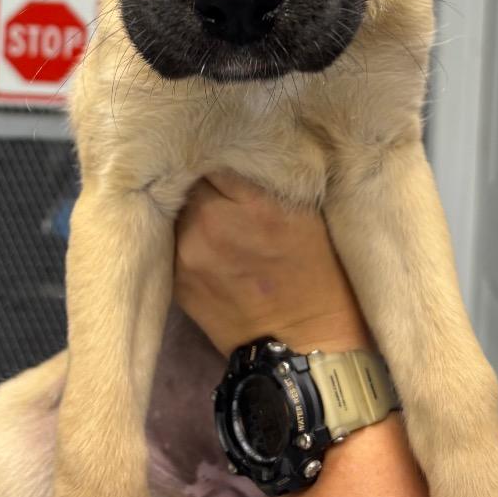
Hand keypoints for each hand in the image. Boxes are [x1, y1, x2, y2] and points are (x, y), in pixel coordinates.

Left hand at [173, 172, 371, 356]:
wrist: (305, 350)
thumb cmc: (322, 277)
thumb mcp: (310, 214)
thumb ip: (270, 178)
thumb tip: (241, 146)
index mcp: (256, 205)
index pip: (220, 153)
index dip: (228, 153)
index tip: (236, 156)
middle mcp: (213, 225)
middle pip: (194, 178)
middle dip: (207, 180)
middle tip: (228, 190)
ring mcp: (189, 255)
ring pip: (180, 208)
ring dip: (194, 208)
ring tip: (220, 220)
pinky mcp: (177, 280)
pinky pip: (175, 240)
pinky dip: (189, 237)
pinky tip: (212, 247)